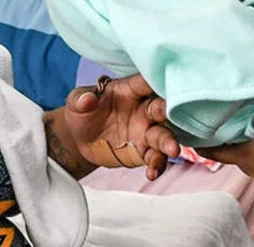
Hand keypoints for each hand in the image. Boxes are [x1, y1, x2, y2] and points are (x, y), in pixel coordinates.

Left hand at [63, 73, 181, 180]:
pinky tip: (152, 173)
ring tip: (172, 150)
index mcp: (130, 90)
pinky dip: (156, 165)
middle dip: (171, 111)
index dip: (158, 80)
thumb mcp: (76, 102)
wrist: (80, 139)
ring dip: (169, 142)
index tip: (171, 81)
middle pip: (162, 108)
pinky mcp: (144, 151)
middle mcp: (143, 109)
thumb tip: (87, 99)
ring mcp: (146, 131)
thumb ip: (81, 99)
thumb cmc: (83, 111)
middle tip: (177, 115)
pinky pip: (154, 158)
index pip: (146, 82)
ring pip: (163, 135)